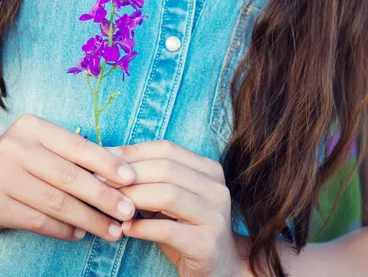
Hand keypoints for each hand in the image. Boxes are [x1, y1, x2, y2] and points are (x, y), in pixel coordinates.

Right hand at [0, 114, 137, 240]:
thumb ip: (70, 152)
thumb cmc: (21, 156)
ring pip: (56, 203)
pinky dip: (62, 230)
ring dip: (89, 219)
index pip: (78, 146)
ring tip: (111, 229)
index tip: (131, 178)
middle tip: (128, 210)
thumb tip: (117, 171)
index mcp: (33, 128)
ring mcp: (4, 178)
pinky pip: (38, 221)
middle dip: (103, 196)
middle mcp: (17, 149)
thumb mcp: (40, 142)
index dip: (107, 163)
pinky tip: (80, 233)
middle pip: (70, 177)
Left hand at [98, 140, 241, 276]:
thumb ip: (152, 179)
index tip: (106, 156)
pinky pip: (167, 230)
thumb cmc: (187, 228)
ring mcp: (215, 215)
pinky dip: (142, 228)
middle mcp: (216, 188)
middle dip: (129, 173)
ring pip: (168, 195)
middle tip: (101, 180)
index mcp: (209, 170)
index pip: (168, 149)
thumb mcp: (172, 199)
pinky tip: (125, 229)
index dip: (135, 151)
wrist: (220, 267)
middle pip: (166, 169)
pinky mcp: (206, 244)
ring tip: (111, 204)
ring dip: (134, 197)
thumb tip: (112, 159)